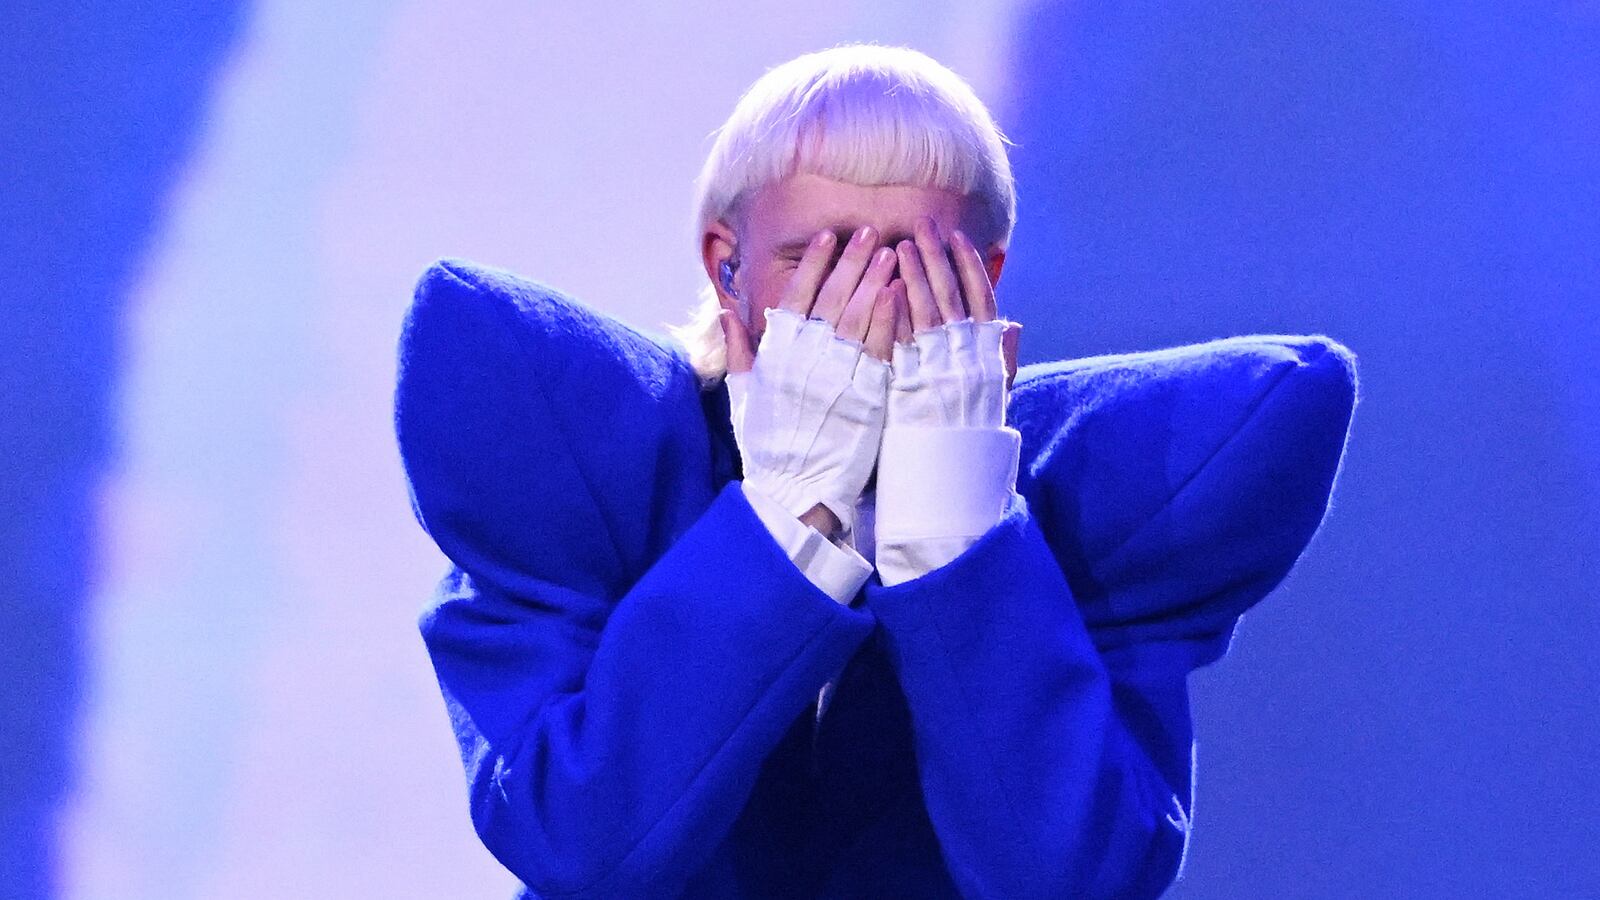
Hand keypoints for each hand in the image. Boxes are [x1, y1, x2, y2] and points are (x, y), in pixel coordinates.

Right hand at [719, 226, 903, 535]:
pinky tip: (900, 293)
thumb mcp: (745, 396)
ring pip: (859, 317)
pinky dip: (888, 318)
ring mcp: (837, 377)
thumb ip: (739, 352)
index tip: (828, 236)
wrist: (796, 491)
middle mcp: (806, 361)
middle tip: (870, 232)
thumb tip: (725, 314)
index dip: (814, 264)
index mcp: (777, 357)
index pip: (797, 297)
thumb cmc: (768, 447)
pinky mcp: (865, 397)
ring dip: (875, 280)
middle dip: (852, 261)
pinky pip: (879, 349)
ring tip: (890, 251)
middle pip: (832, 298)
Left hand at [888, 219, 1020, 428]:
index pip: (981, 299)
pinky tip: (884, 288)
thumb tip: (1012, 326)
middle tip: (923, 224)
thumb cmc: (972, 432)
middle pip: (950, 296)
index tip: (957, 238)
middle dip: (936, 257)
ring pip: (924, 313)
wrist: (951, 475)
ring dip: (913, 276)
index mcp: (988, 356)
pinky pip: (900, 342)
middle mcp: (965, 358)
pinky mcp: (909, 386)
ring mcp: (936, 370)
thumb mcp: (995, 395)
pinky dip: (895, 313)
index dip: (969, 266)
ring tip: (901, 246)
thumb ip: (1002, 358)